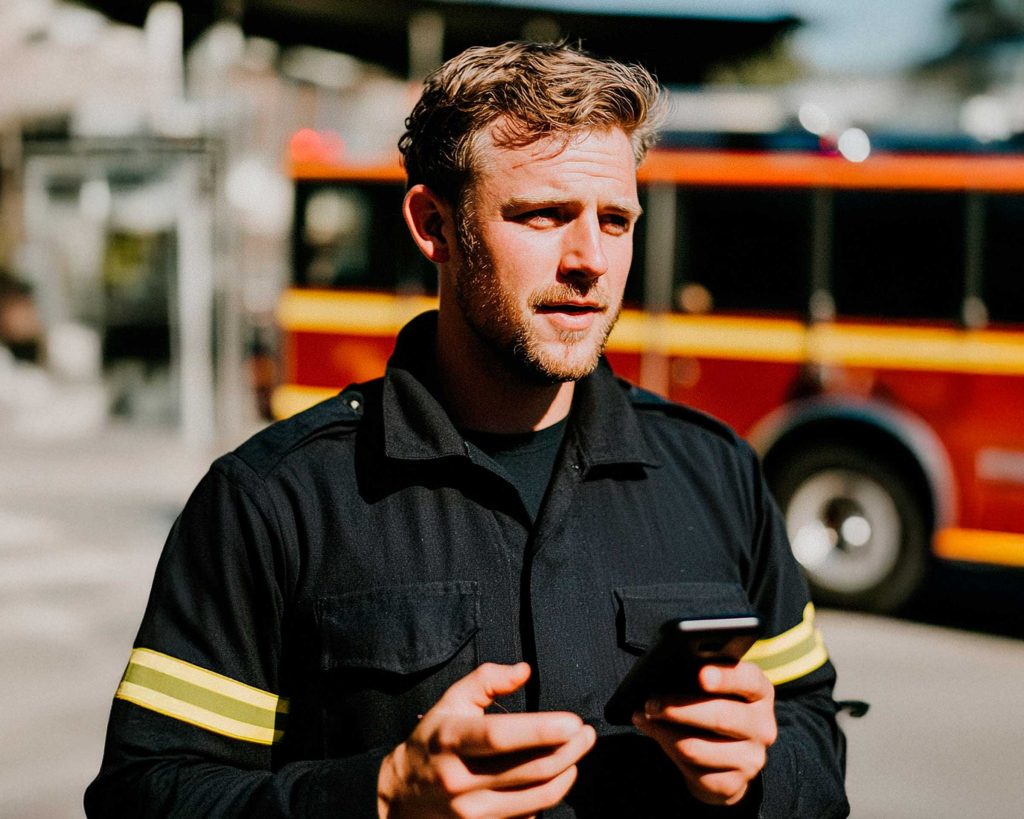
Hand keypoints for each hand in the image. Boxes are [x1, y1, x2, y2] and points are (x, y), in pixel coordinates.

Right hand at [377, 662, 595, 817]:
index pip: (500, 736)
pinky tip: (555, 778)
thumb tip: (524, 670)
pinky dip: (547, 797)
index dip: (541, 731)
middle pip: (529, 770)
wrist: (402, 792)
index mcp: (451, 739)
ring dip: (566, 775)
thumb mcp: (452, 701)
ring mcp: (469, 812)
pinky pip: (527, 817)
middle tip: (588, 734)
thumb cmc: (434, 739)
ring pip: (536, 798)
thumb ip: (486, 679)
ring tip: (577, 754)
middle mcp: (459, 779)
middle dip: (568, 751)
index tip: (573, 722)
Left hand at [631, 662, 776, 806]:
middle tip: (650, 703)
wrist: (723, 753)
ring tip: (644, 718)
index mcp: (759, 692)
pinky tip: (658, 738)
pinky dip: (667, 751)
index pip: (748, 680)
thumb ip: (696, 674)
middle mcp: (762, 726)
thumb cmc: (710, 703)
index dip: (725, 677)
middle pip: (720, 717)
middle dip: (678, 709)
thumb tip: (662, 672)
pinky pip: (692, 770)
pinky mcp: (734, 784)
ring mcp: (751, 758)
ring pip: (696, 747)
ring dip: (663, 732)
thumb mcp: (709, 685)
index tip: (702, 675)